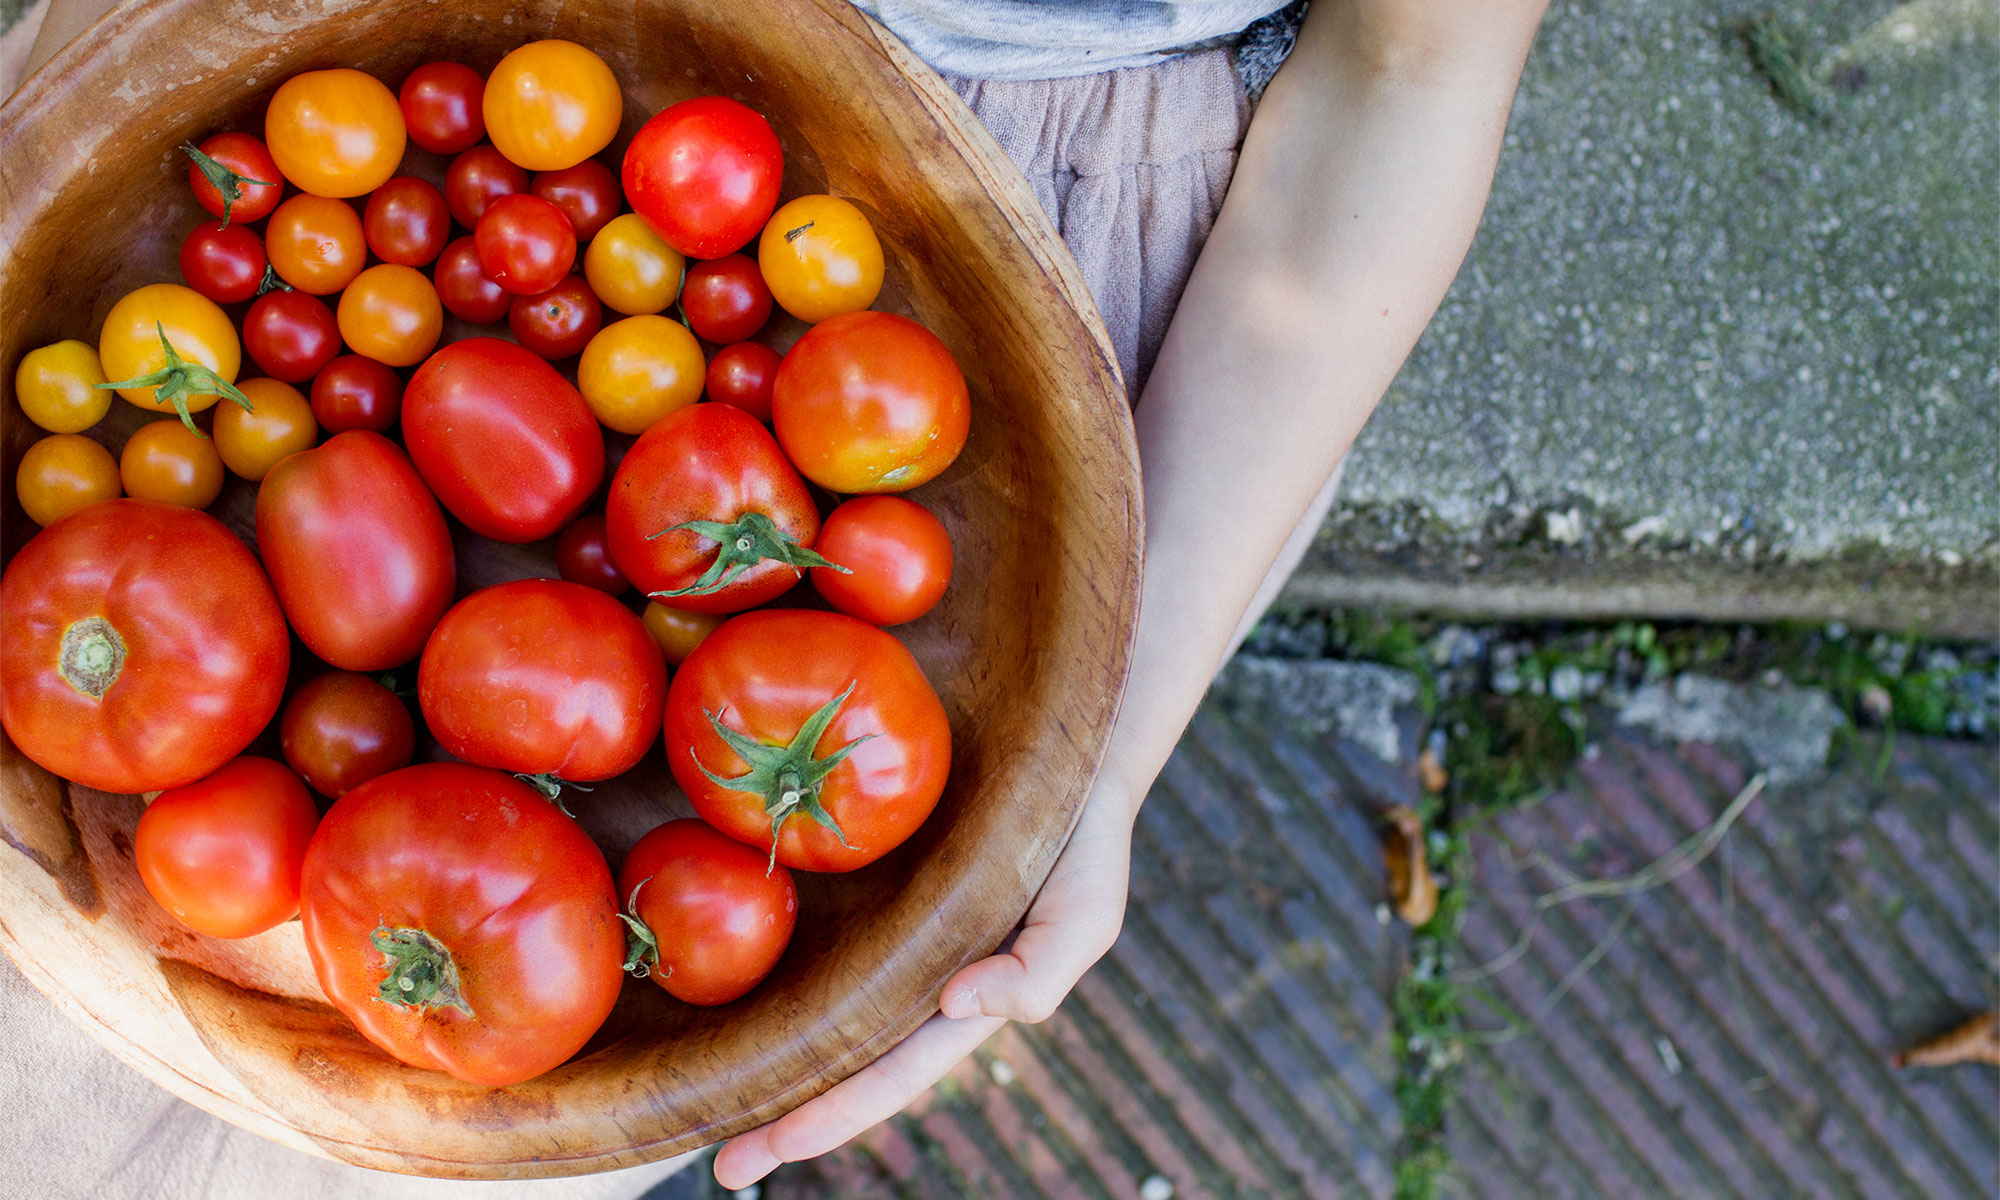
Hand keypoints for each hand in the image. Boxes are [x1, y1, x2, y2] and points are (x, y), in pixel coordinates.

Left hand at [711, 770, 1138, 1188]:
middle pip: (836, 1057)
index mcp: (958, 1001)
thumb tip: (958, 1003)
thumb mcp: (1088, 913)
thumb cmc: (1083, 844)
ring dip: (756, 1047)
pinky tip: (706, 979)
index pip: (888, 1073)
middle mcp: (908, 976)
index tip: (775, 1147)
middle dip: (781, 1114)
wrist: (1067, 754)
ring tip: (697, 1095)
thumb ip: (1041, 972)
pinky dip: (760, 958)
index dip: (834, 1114)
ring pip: (809, 1001)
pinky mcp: (856, 872)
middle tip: (720, 1167)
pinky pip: (800, 923)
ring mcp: (877, 927)